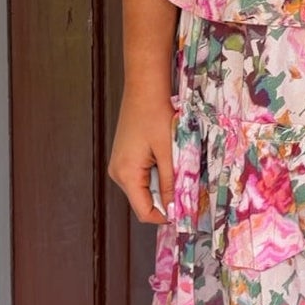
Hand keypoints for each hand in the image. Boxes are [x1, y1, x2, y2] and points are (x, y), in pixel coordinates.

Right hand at [107, 80, 174, 224]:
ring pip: (145, 189)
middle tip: (187, 184)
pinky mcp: (124, 158)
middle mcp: (117, 173)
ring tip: (177, 165)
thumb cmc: (156, 115)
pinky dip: (157, 174)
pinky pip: (142, 176)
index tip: (186, 209)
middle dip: (167, 198)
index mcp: (126, 174)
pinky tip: (167, 158)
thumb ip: (171, 183)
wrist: (144, 89)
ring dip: (163, 184)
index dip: (166, 215)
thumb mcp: (169, 152)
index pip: (145, 212)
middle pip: (144, 201)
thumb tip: (177, 209)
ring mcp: (119, 165)